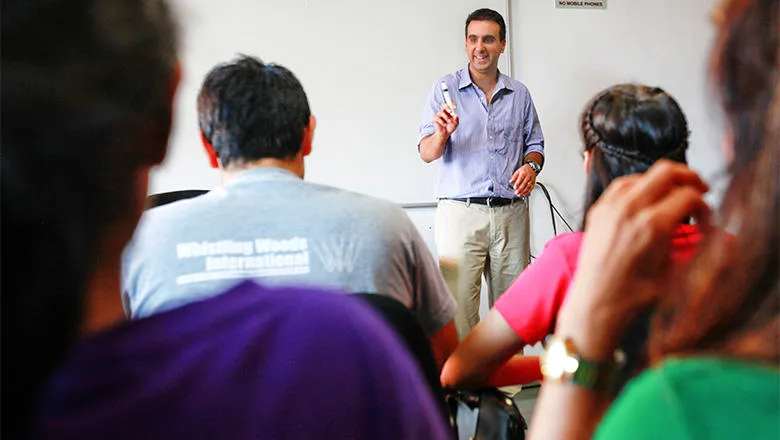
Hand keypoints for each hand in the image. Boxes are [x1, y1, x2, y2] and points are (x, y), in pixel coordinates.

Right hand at [433, 103, 457, 137]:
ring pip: (441, 112)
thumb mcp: (455, 124)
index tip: (455, 107)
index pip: (450, 105)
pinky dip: (442, 122)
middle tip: (450, 111)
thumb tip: (456, 115)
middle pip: (444, 105)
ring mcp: (439, 115)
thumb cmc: (450, 127)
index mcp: (449, 111)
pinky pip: (438, 118)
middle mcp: (444, 112)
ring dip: (446, 117)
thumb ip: (456, 119)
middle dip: (447, 107)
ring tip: (448, 122)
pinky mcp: (435, 119)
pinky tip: (444, 124)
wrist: (445, 134)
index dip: (452, 104)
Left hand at [510, 164, 535, 196]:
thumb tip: (510, 181)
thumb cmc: (524, 170)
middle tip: (516, 192)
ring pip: (528, 187)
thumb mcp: (517, 171)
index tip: (514, 188)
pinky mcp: (533, 183)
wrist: (531, 168)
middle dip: (520, 189)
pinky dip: (527, 192)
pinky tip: (524, 194)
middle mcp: (528, 177)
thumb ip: (514, 177)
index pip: (521, 179)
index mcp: (524, 173)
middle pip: (524, 184)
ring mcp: (531, 180)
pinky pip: (531, 188)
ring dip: (523, 192)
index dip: (517, 184)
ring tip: (519, 194)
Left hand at [556, 161, 710, 358]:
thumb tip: (713, 232)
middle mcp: (629, 210)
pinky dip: (639, 185)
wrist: (597, 303)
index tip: (707, 219)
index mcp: (652, 224)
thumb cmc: (633, 294)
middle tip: (699, 190)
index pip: (689, 195)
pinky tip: (647, 196)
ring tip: (675, 194)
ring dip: (663, 180)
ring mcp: (610, 208)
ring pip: (643, 175)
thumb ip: (695, 245)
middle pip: (667, 172)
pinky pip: (621, 185)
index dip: (705, 206)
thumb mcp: (675, 270)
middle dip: (689, 178)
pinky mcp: (598, 211)